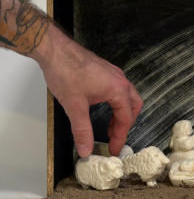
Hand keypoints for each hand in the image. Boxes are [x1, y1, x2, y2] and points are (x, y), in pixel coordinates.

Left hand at [32, 24, 142, 156]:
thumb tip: (86, 148)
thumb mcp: (74, 106)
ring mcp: (113, 74)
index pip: (125, 118)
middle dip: (126, 123)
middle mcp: (120, 80)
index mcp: (118, 89)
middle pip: (133, 106)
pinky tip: (102, 106)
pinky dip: (115, 102)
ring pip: (127, 96)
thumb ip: (82, 130)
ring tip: (110, 125)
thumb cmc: (66, 71)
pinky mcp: (105, 70)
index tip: (114, 148)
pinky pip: (118, 89)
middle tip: (115, 136)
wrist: (55, 50)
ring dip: (121, 112)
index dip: (120, 136)